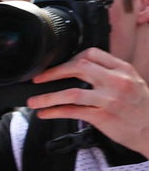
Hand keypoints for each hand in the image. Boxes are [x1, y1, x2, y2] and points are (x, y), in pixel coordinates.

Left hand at [30, 48, 148, 154]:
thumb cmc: (141, 108)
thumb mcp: (133, 82)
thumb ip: (111, 74)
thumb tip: (83, 69)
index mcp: (123, 70)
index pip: (92, 54)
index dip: (71, 58)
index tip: (60, 65)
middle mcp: (116, 81)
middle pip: (79, 67)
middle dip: (54, 72)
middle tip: (39, 78)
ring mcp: (109, 99)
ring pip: (71, 92)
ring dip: (47, 96)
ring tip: (33, 101)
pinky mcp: (102, 116)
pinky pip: (72, 112)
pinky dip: (55, 112)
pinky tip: (45, 113)